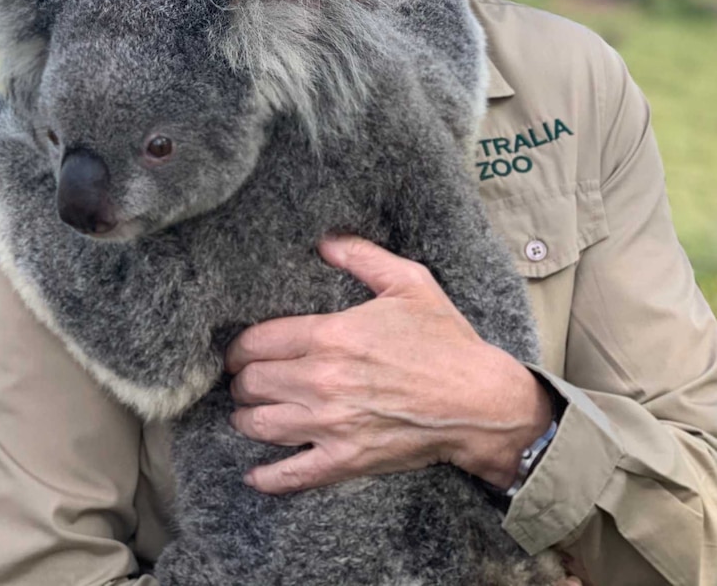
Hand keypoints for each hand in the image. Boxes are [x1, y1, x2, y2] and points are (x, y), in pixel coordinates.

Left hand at [225, 234, 551, 493]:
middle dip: (242, 380)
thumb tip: (325, 240)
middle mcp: (323, 381)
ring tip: (249, 412)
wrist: (480, 401)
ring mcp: (332, 424)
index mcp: (331, 336)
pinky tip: (254, 474)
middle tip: (246, 378)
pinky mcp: (346, 460)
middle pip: (253, 383)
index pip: (258, 342)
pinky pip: (292, 475)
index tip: (238, 351)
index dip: (239, 347)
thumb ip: (362, 256)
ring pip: (261, 425)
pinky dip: (267, 477)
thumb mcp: (409, 282)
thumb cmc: (445, 340)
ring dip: (246, 418)